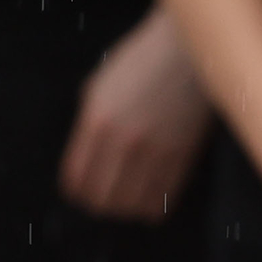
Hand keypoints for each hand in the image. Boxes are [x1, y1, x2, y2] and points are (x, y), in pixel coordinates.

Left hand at [63, 14, 214, 219]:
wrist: (188, 52)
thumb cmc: (140, 63)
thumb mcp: (98, 88)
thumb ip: (89, 125)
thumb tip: (84, 160)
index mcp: (97, 122)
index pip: (77, 178)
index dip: (74, 191)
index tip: (76, 191)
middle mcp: (125, 141)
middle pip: (102, 200)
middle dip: (97, 205)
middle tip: (100, 200)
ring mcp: (157, 151)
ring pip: (133, 207)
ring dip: (125, 209)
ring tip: (124, 201)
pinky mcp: (185, 157)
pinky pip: (164, 200)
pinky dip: (151, 206)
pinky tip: (147, 197)